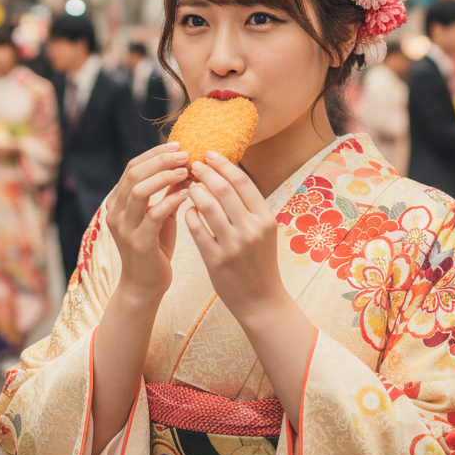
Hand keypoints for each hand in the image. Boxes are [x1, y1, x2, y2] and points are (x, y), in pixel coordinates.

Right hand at [105, 142, 189, 301]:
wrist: (145, 286)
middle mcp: (116, 212)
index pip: (133, 167)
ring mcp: (124, 228)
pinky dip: (172, 200)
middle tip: (185, 154)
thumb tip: (186, 166)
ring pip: (140, 190)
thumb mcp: (161, 215)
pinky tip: (188, 194)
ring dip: (165, 176)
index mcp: (118, 202)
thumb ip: (168, 192)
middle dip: (161, 160)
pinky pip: (154, 214)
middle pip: (134, 174)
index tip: (178, 145)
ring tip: (187, 171)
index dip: (155, 154)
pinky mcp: (138, 242)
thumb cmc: (155, 248)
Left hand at [185, 151, 284, 322]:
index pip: (242, 181)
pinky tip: (188, 211)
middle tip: (193, 164)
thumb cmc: (260, 261)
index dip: (223, 164)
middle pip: (223, 189)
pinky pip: (196, 229)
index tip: (209, 154)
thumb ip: (248, 206)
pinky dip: (190, 215)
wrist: (261, 300)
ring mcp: (233, 245)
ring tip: (189, 186)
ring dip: (194, 192)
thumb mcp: (263, 231)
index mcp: (265, 218)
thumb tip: (227, 173)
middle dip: (205, 172)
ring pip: (207, 206)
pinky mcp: (216, 260)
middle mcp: (251, 229)